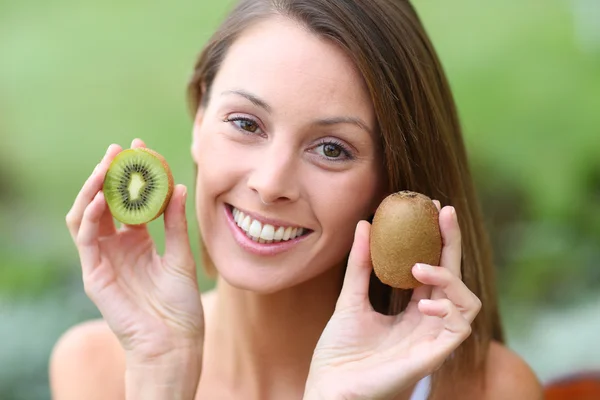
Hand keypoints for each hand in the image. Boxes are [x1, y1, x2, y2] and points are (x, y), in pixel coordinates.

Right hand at [65, 139, 203, 361]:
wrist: (174, 341)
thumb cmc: (180, 304)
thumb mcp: (181, 255)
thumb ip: (176, 223)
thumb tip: (178, 186)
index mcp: (138, 242)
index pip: (129, 201)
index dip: (133, 176)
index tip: (142, 149)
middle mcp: (117, 247)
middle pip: (105, 203)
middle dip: (109, 174)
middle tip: (119, 149)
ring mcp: (103, 259)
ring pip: (88, 215)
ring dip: (93, 188)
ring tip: (106, 165)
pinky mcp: (94, 274)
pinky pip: (85, 239)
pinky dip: (90, 216)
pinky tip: (102, 197)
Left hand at [305, 205, 480, 399]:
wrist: (330, 388)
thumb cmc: (339, 352)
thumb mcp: (350, 299)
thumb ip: (360, 265)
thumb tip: (364, 224)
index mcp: (410, 310)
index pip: (432, 269)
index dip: (436, 239)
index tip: (432, 208)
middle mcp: (426, 322)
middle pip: (453, 277)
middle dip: (452, 243)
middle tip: (444, 212)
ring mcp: (432, 340)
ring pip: (466, 302)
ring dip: (449, 278)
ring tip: (420, 267)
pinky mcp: (433, 357)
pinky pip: (460, 329)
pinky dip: (448, 310)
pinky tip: (423, 303)